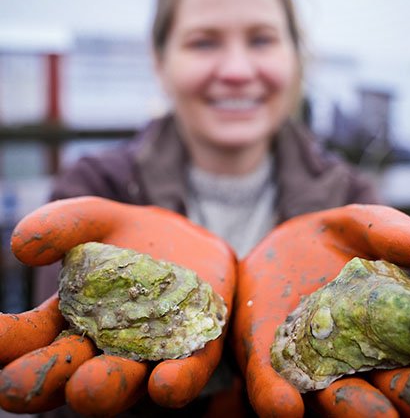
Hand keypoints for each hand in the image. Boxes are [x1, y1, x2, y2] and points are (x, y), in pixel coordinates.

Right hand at [0, 196, 235, 415]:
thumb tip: (22, 245)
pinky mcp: (195, 350)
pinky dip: (174, 382)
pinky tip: (164, 382)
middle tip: (17, 384)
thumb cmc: (133, 236)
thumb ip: (63, 224)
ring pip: (125, 380)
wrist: (190, 240)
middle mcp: (104, 346)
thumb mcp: (96, 219)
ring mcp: (149, 353)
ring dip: (105, 387)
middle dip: (44, 378)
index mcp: (71, 319)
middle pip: (70, 370)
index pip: (31, 339)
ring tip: (88, 385)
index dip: (8, 342)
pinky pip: (185, 374)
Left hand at [232, 203, 409, 416]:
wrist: (275, 247)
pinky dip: (279, 399)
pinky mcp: (268, 363)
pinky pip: (271, 388)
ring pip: (340, 400)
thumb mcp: (357, 225)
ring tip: (376, 414)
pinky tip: (288, 406)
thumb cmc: (327, 241)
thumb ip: (389, 232)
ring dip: (357, 410)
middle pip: (396, 389)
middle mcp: (360, 359)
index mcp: (393, 330)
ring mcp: (313, 366)